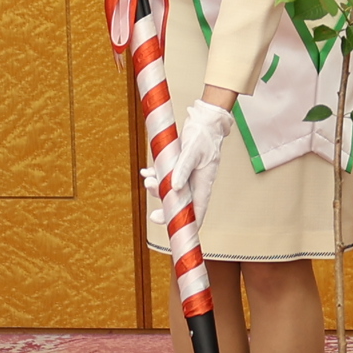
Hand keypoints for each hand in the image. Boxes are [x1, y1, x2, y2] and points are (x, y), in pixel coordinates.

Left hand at [155, 99, 233, 222]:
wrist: (205, 120)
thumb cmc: (204, 136)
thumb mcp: (192, 152)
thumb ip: (182, 170)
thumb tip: (174, 188)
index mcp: (204, 183)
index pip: (197, 211)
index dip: (187, 225)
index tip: (175, 232)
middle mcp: (196, 182)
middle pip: (182, 204)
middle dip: (167, 208)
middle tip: (154, 214)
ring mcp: (188, 175)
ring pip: (172, 190)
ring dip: (158, 189)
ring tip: (149, 181)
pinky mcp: (181, 167)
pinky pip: (167, 176)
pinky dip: (156, 176)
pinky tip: (148, 172)